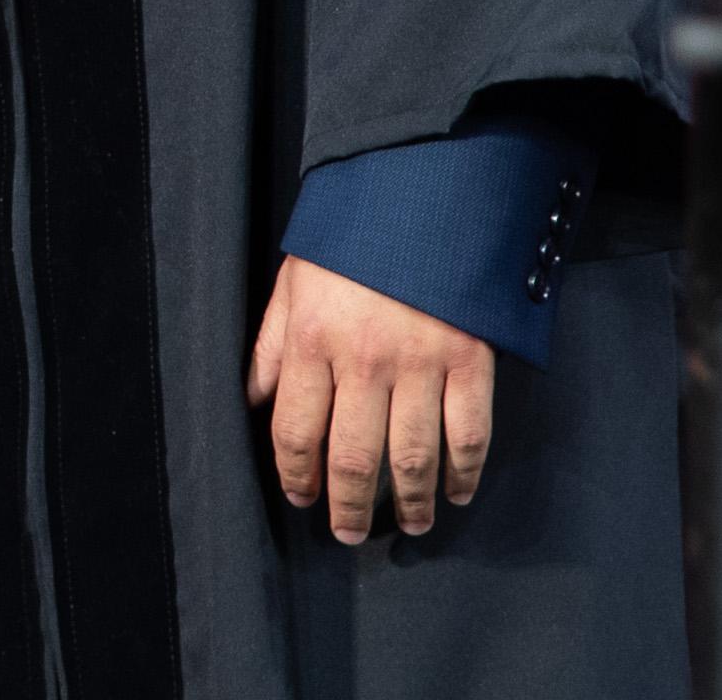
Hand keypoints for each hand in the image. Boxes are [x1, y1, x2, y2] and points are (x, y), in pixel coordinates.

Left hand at [247, 254, 494, 541]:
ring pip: (411, 457)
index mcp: (312, 338)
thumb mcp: (294, 279)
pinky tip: (456, 493)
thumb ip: (272, 343)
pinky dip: (464, 474)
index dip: (295, 472)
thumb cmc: (352, 235)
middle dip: (347, 505)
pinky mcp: (470, 360)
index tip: (300, 496)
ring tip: (406, 525)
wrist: (423, 188)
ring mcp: (420, 362)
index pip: (295, 428)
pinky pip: (468, 434)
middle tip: (347, 532)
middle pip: (351, 456)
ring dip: (407, 502)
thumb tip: (251, 397)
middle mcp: (363, 359)